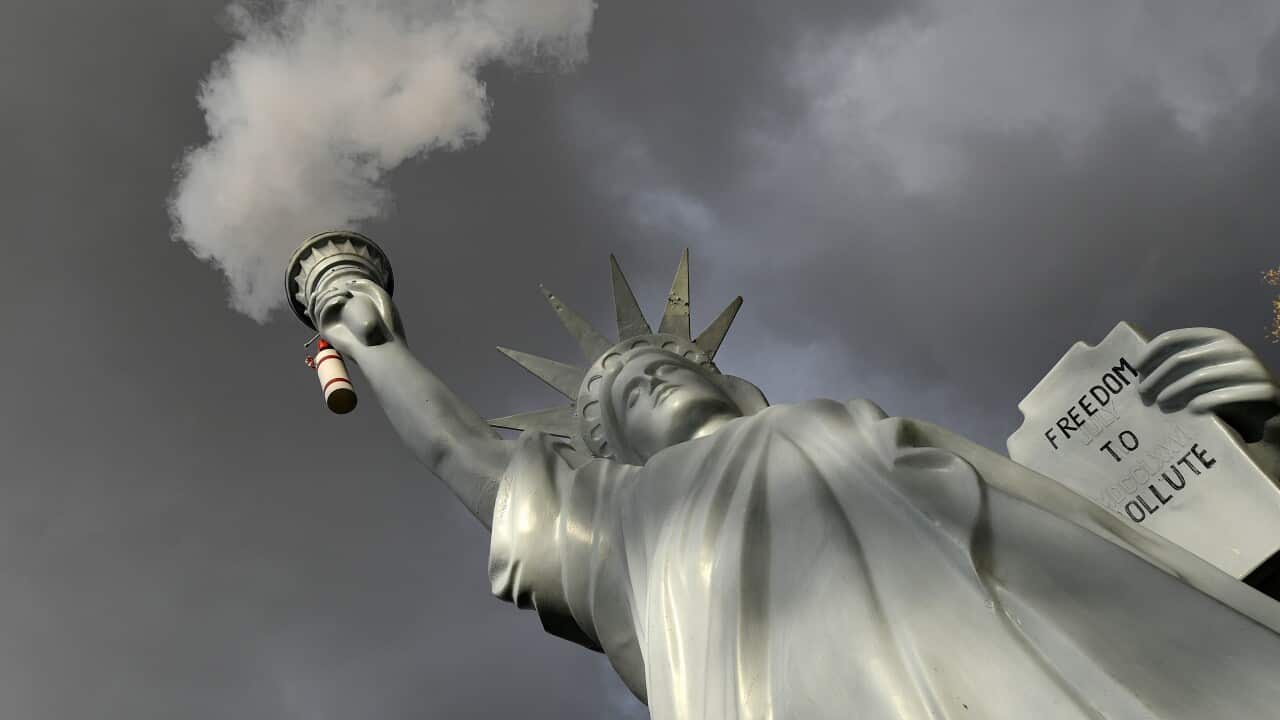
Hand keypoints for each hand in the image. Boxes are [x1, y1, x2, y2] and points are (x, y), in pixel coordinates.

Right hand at [313, 274, 403, 357]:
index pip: (330, 299)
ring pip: (316, 306)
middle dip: (328, 292)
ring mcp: (332, 326)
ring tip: (345, 296)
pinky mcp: (326, 332)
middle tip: (345, 293)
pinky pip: (318, 314)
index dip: (332, 291)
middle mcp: (338, 320)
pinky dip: (326, 303)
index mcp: (349, 312)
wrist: (383, 343)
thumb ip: (364, 284)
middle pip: (319, 301)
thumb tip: (347, 284)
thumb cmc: (385, 322)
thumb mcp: (378, 295)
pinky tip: (341, 301)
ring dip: (327, 295)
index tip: (346, 288)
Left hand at [1135, 327, 1278, 441]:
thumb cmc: (1225, 394)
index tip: (1134, 371)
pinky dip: (1206, 402)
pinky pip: (1228, 395)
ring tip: (1160, 405)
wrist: (1268, 417)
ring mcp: (1252, 368)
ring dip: (1175, 392)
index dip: (1149, 354)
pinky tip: (1191, 411)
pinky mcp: (1265, 390)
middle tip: (1142, 395)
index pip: (1173, 339)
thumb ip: (1180, 368)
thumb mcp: (1201, 375)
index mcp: (1215, 338)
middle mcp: (1234, 348)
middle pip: (1182, 359)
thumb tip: (1137, 372)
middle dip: (1157, 378)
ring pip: (1201, 377)